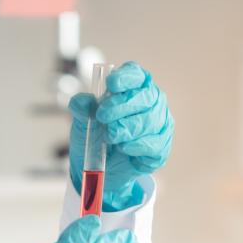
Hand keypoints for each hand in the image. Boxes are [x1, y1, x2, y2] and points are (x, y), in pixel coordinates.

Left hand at [68, 61, 174, 211]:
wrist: (100, 167)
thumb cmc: (96, 135)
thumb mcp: (83, 121)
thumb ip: (82, 109)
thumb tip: (82, 102)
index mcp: (133, 87)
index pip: (136, 74)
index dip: (126, 77)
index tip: (111, 83)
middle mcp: (150, 101)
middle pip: (145, 96)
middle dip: (122, 105)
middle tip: (102, 116)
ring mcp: (159, 123)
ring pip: (150, 121)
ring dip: (127, 128)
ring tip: (110, 136)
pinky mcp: (161, 146)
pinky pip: (154, 144)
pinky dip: (137, 146)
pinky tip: (124, 148)